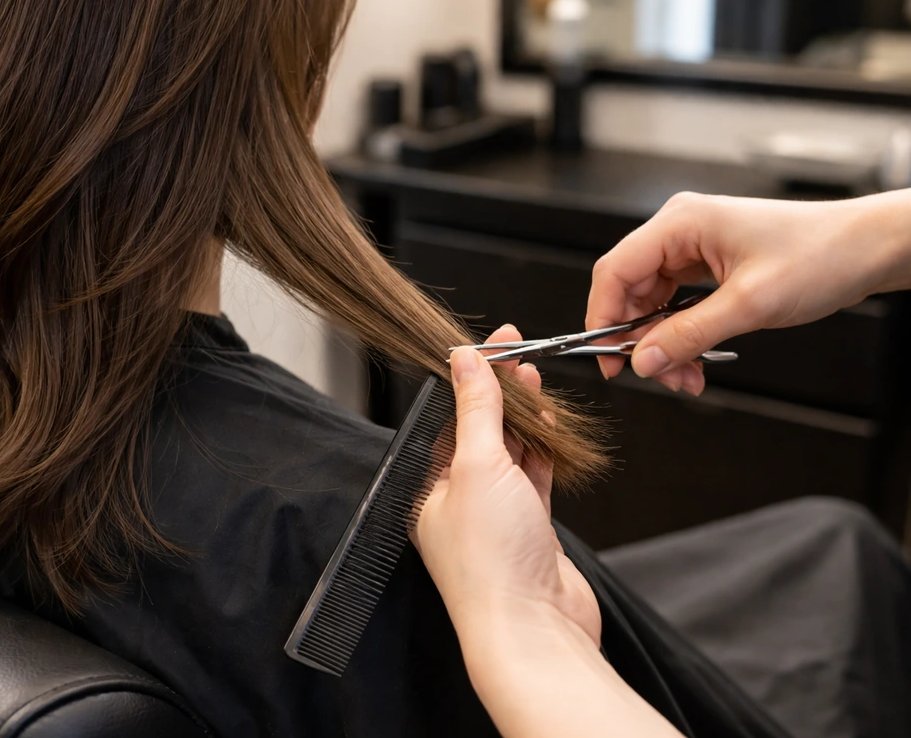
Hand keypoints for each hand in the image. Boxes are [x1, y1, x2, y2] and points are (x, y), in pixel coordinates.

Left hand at [412, 325, 600, 647]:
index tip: (492, 345)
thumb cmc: (492, 563)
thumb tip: (465, 360)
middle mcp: (456, 502)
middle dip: (498, 392)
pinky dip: (541, 450)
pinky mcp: (529, 529)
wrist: (534, 629)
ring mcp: (495, 516)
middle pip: (477, 432)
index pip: (446, 419)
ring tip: (533, 378)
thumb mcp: (477, 465)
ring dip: (522, 417)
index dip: (470, 378)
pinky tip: (548, 425)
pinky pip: (532, 478)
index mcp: (426, 489)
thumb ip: (475, 409)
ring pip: (508, 452)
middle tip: (517, 351)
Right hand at [587, 189, 910, 394]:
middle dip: (640, 340)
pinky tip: (694, 360)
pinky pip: (674, 306)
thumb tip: (641, 361)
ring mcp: (692, 248)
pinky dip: (680, 337)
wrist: (868, 249)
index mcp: (680, 222)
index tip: (607, 359)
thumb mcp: (749, 305)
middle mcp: (679, 231)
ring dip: (662, 345)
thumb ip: (688, 335)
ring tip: (686, 376)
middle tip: (659, 376)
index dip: (603, 318)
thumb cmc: (821, 255)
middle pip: (629, 291)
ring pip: (651, 304)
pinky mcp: (706, 265)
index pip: (615, 271)